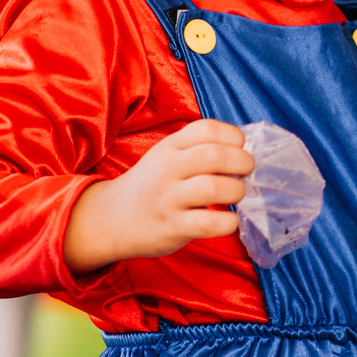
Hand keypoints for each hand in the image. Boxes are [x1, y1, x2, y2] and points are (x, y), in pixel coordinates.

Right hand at [63, 118, 254, 275]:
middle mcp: (168, 168)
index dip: (233, 137)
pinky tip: (229, 221)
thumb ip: (198, 148)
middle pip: (216, 155)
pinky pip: (209, 223)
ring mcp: (168, 199)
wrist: (110, 219)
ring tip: (236, 196)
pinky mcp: (172, 228)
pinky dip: (229, 222)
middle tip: (246, 173)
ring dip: (237, 191)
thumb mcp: (167, 155)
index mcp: (170, 146)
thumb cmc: (151, 185)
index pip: (207, 128)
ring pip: (214, 187)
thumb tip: (245, 151)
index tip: (240, 149)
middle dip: (243, 163)